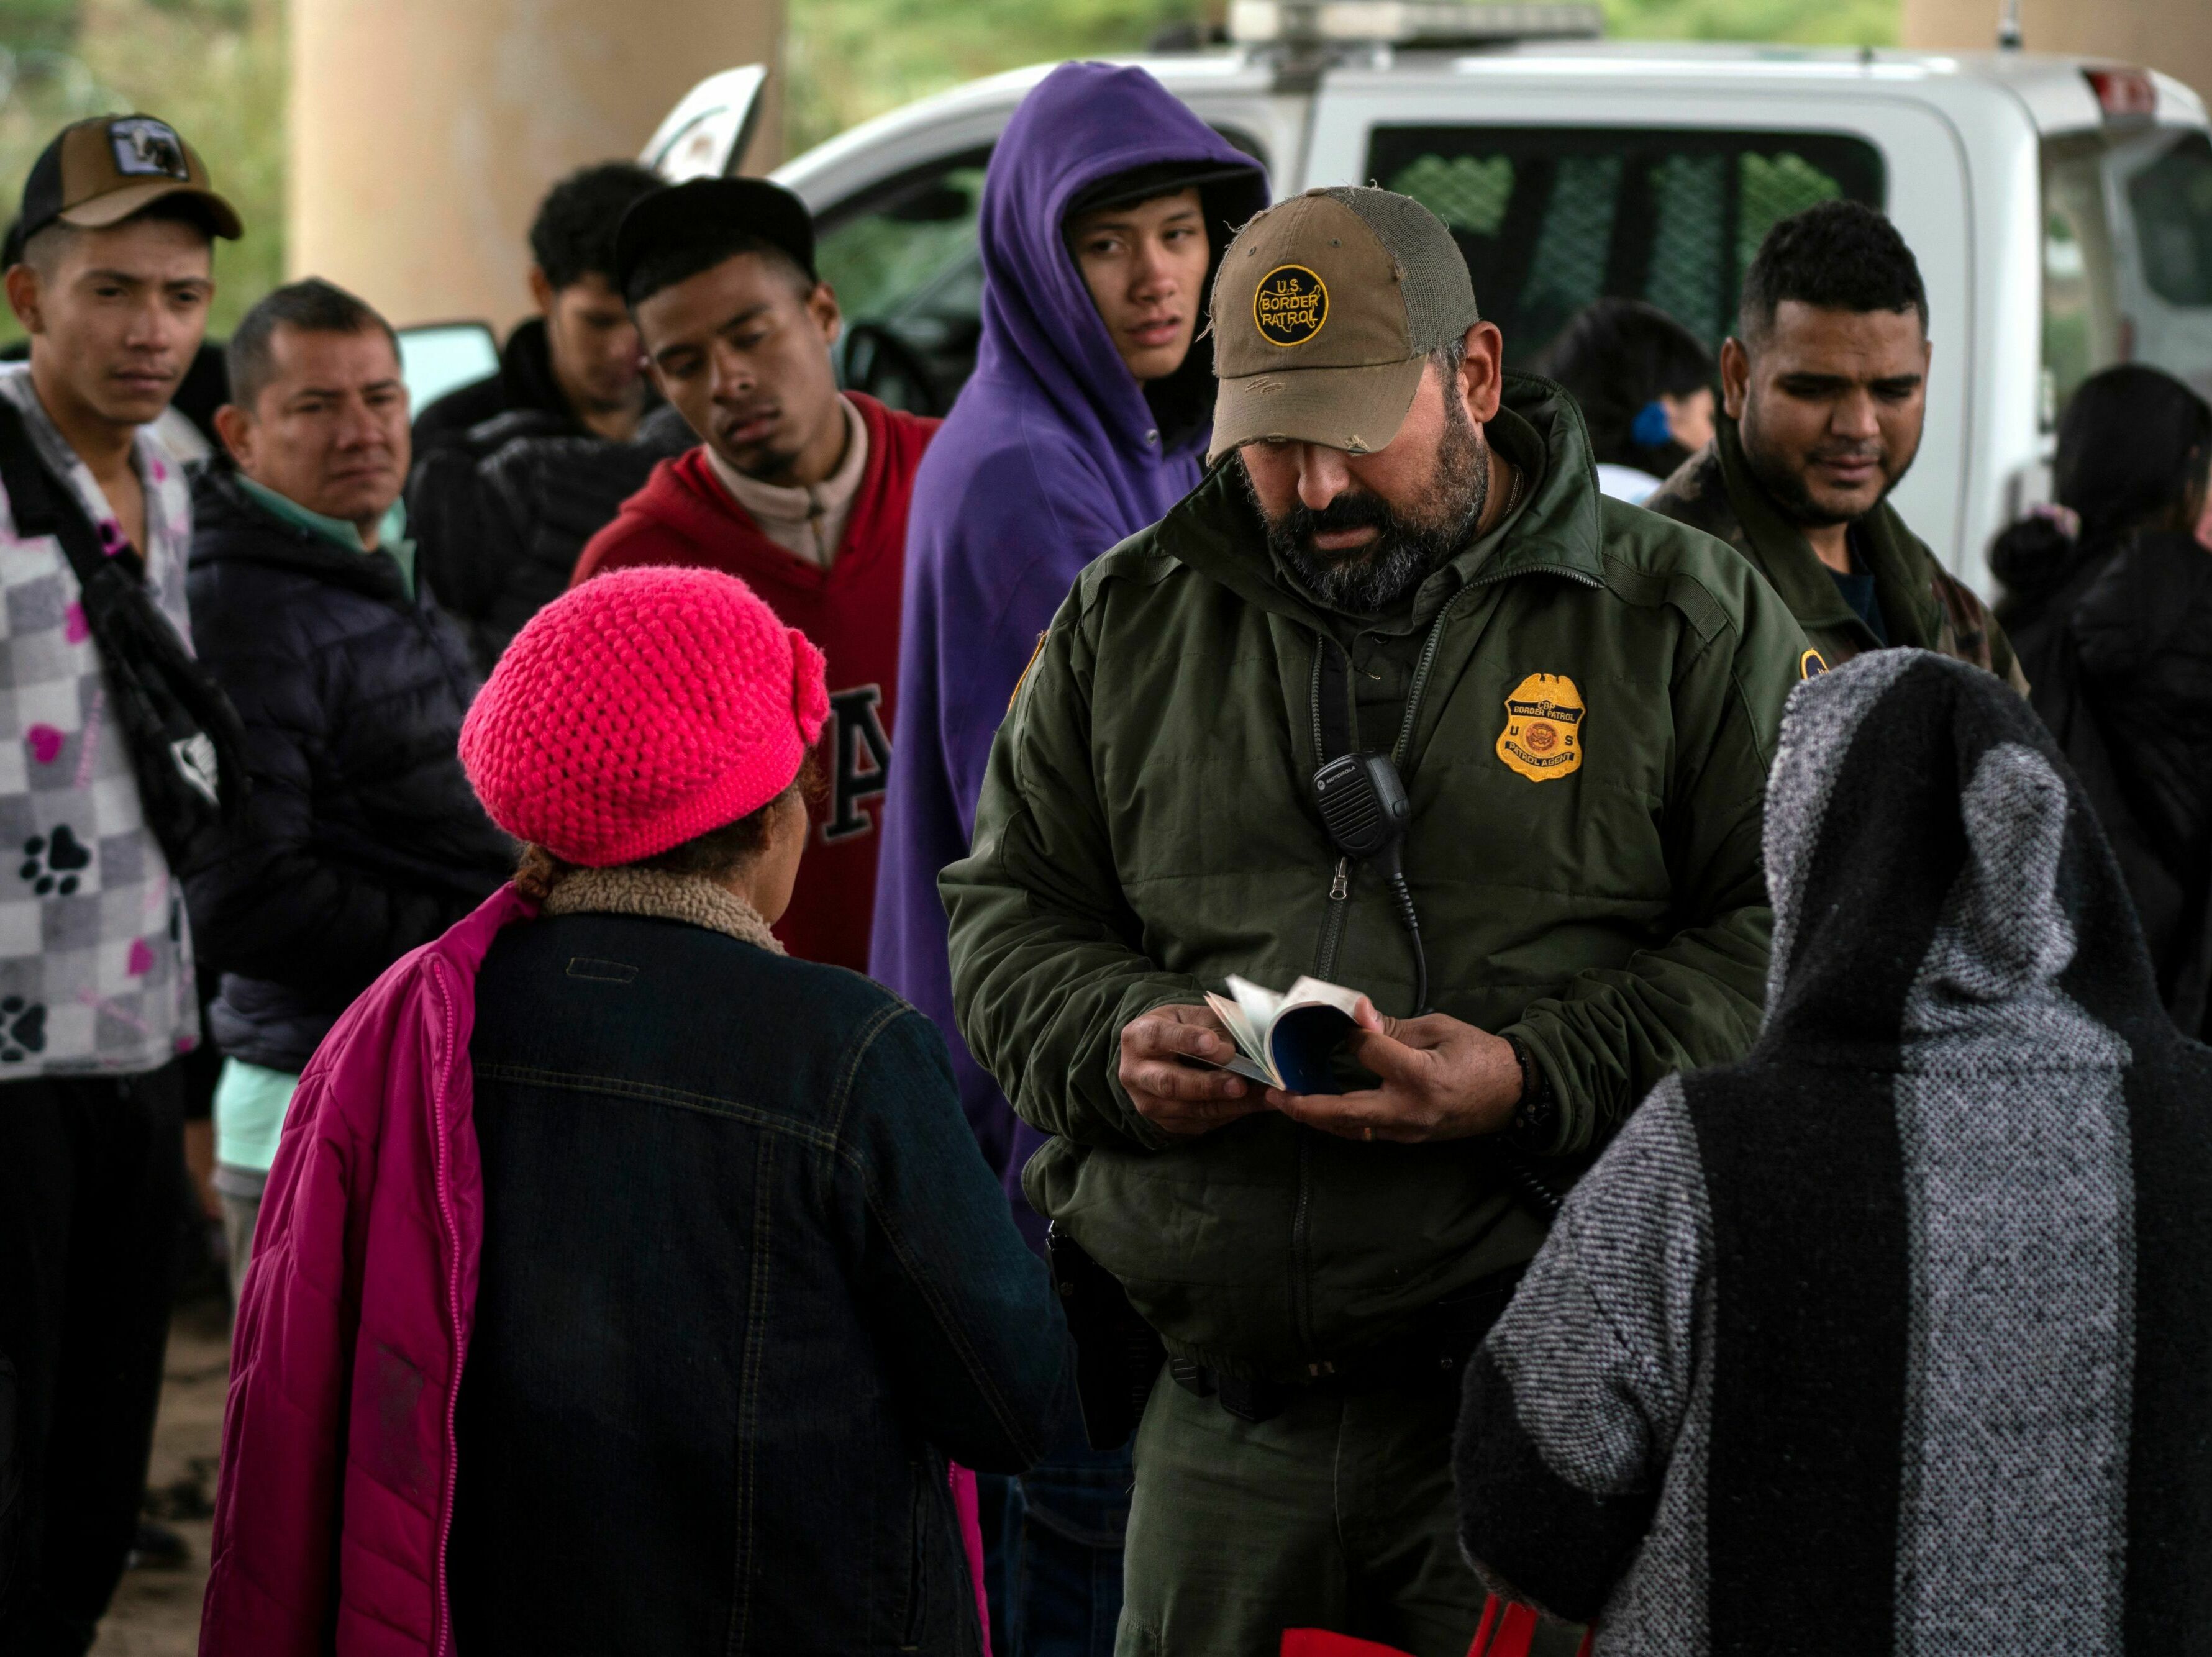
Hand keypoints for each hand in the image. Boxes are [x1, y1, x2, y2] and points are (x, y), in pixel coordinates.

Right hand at [1119, 1003, 1270, 1137]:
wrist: (1163, 1055)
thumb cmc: (1182, 1029)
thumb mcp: (1194, 1016)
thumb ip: (1212, 1027)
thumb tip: (1228, 1052)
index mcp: (1139, 1036)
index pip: (1159, 1037)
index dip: (1186, 1040)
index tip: (1213, 1043)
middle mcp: (1136, 1072)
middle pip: (1169, 1082)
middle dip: (1207, 1085)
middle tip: (1239, 1084)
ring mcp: (1147, 1102)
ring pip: (1188, 1109)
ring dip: (1228, 1105)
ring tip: (1260, 1097)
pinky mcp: (1166, 1122)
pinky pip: (1199, 1123)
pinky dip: (1230, 1114)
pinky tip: (1254, 1104)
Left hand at [1265, 998, 1520, 1143]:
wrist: (1515, 1094)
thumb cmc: (1480, 1055)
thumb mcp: (1440, 1028)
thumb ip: (1395, 1028)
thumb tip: (1357, 1017)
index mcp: (1420, 1076)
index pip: (1369, 1051)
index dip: (1353, 1031)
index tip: (1344, 1016)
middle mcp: (1409, 1111)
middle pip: (1343, 1112)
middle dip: (1303, 1105)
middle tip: (1274, 1094)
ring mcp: (1408, 1130)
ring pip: (1349, 1128)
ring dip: (1315, 1116)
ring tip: (1287, 1101)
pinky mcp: (1408, 1138)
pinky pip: (1365, 1132)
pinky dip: (1338, 1121)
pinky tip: (1320, 1108)